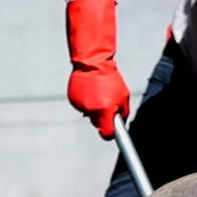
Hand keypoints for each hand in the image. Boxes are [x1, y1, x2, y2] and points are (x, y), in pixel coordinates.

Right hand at [66, 0, 129, 138]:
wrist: (93, 63)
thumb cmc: (110, 78)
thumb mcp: (124, 96)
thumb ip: (123, 113)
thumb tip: (120, 123)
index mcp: (105, 111)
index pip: (106, 133)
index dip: (110, 132)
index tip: (112, 130)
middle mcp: (91, 110)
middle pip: (97, 124)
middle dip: (102, 118)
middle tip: (106, 104)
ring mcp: (81, 105)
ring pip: (89, 114)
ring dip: (93, 108)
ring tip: (97, 93)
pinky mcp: (73, 100)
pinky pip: (81, 106)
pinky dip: (85, 101)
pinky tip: (89, 91)